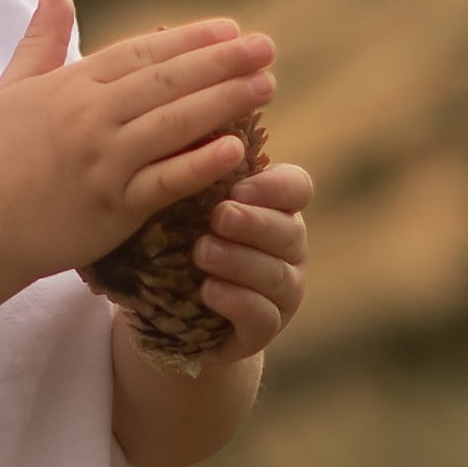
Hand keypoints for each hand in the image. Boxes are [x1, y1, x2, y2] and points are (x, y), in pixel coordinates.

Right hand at [0, 0, 276, 280]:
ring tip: (266, 86)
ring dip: (224, 102)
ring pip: (173, 125)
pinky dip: (200, 165)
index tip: (230, 29)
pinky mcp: (113, 207)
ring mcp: (104, 163)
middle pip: (166, 82)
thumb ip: (42, 36)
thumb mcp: (13, 86)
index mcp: (72, 86)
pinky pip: (165, 181)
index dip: (188, 40)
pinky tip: (236, 149)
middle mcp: (91, 118)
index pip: (141, 53)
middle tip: (266, 47)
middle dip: (221, 62)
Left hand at [186, 155, 315, 357]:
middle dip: (254, 223)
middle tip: (219, 216)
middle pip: (290, 230)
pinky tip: (209, 290)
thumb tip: (181, 137)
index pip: (297, 187)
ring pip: (277, 275)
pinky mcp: (264, 329)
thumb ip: (194, 180)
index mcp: (274, 209)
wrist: (169, 315)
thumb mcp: (181, 209)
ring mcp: (282, 292)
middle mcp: (288, 249)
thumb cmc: (177, 246)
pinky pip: (263, 316)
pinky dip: (237, 301)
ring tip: (202, 253)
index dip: (274, 186)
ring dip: (240, 261)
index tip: (236, 187)